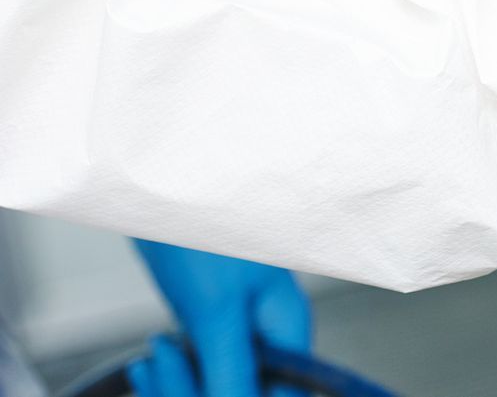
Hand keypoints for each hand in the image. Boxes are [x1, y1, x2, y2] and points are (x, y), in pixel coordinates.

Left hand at [130, 242, 309, 396]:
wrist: (163, 179)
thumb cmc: (199, 226)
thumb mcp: (216, 308)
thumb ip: (233, 366)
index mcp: (288, 325)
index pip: (284, 392)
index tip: (211, 390)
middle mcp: (271, 330)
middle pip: (246, 390)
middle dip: (196, 391)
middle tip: (161, 361)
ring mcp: (239, 325)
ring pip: (215, 383)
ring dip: (175, 385)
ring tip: (150, 361)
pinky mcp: (209, 321)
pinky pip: (197, 369)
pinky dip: (169, 372)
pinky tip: (148, 361)